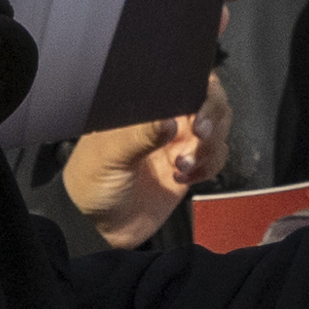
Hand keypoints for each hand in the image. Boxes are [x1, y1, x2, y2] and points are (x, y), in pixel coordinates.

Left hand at [57, 98, 210, 250]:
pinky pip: (215, 160)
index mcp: (144, 106)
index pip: (183, 81)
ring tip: (181, 164)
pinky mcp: (188, 169)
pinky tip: (180, 178)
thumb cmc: (90, 183)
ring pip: (218, 132)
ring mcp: (178, 144)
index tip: (199, 108)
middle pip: (211, 103)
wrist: (97, 227)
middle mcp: (165, 120)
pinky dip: (208, 168)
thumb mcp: (109, 156)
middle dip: (212, 118)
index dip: (201, 88)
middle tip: (200, 135)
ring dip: (209, 148)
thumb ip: (139, 136)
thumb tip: (168, 120)